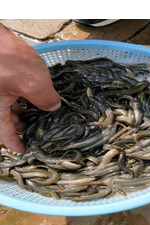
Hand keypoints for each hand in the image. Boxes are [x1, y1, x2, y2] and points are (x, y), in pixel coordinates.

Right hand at [0, 24, 60, 152]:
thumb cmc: (8, 59)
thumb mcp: (34, 84)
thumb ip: (47, 100)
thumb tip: (54, 107)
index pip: (4, 135)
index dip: (15, 144)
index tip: (26, 150)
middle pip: (8, 122)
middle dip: (24, 126)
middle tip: (41, 129)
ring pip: (11, 108)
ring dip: (27, 112)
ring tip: (44, 114)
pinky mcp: (4, 79)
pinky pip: (13, 94)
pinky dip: (25, 99)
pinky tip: (38, 97)